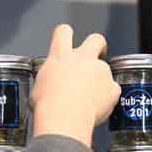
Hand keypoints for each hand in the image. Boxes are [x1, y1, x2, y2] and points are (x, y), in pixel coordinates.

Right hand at [31, 25, 120, 146]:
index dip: (65, 34)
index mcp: (60, 56)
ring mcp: (101, 71)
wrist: (63, 119)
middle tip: (96, 55)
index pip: (63, 32)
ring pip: (105, 70)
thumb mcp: (39, 87)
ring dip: (100, 81)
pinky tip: (97, 108)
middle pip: (96, 39)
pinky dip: (107, 98)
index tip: (66, 40)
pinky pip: (113, 91)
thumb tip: (48, 86)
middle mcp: (82, 58)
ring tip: (89, 99)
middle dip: (98, 45)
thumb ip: (48, 80)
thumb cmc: (48, 106)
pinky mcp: (113, 87)